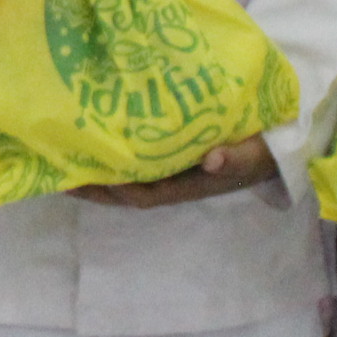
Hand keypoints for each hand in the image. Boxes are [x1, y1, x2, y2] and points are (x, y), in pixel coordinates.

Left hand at [70, 133, 278, 208]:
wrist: (279, 146)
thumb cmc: (262, 150)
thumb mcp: (253, 155)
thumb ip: (234, 158)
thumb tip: (210, 160)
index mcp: (187, 186)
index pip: (141, 195)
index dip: (111, 191)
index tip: (82, 179)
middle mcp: (173, 182)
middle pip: (124, 192)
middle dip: (92, 186)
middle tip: (57, 172)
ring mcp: (171, 171)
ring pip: (127, 178)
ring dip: (99, 172)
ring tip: (66, 158)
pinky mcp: (172, 156)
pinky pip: (137, 161)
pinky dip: (115, 155)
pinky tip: (97, 141)